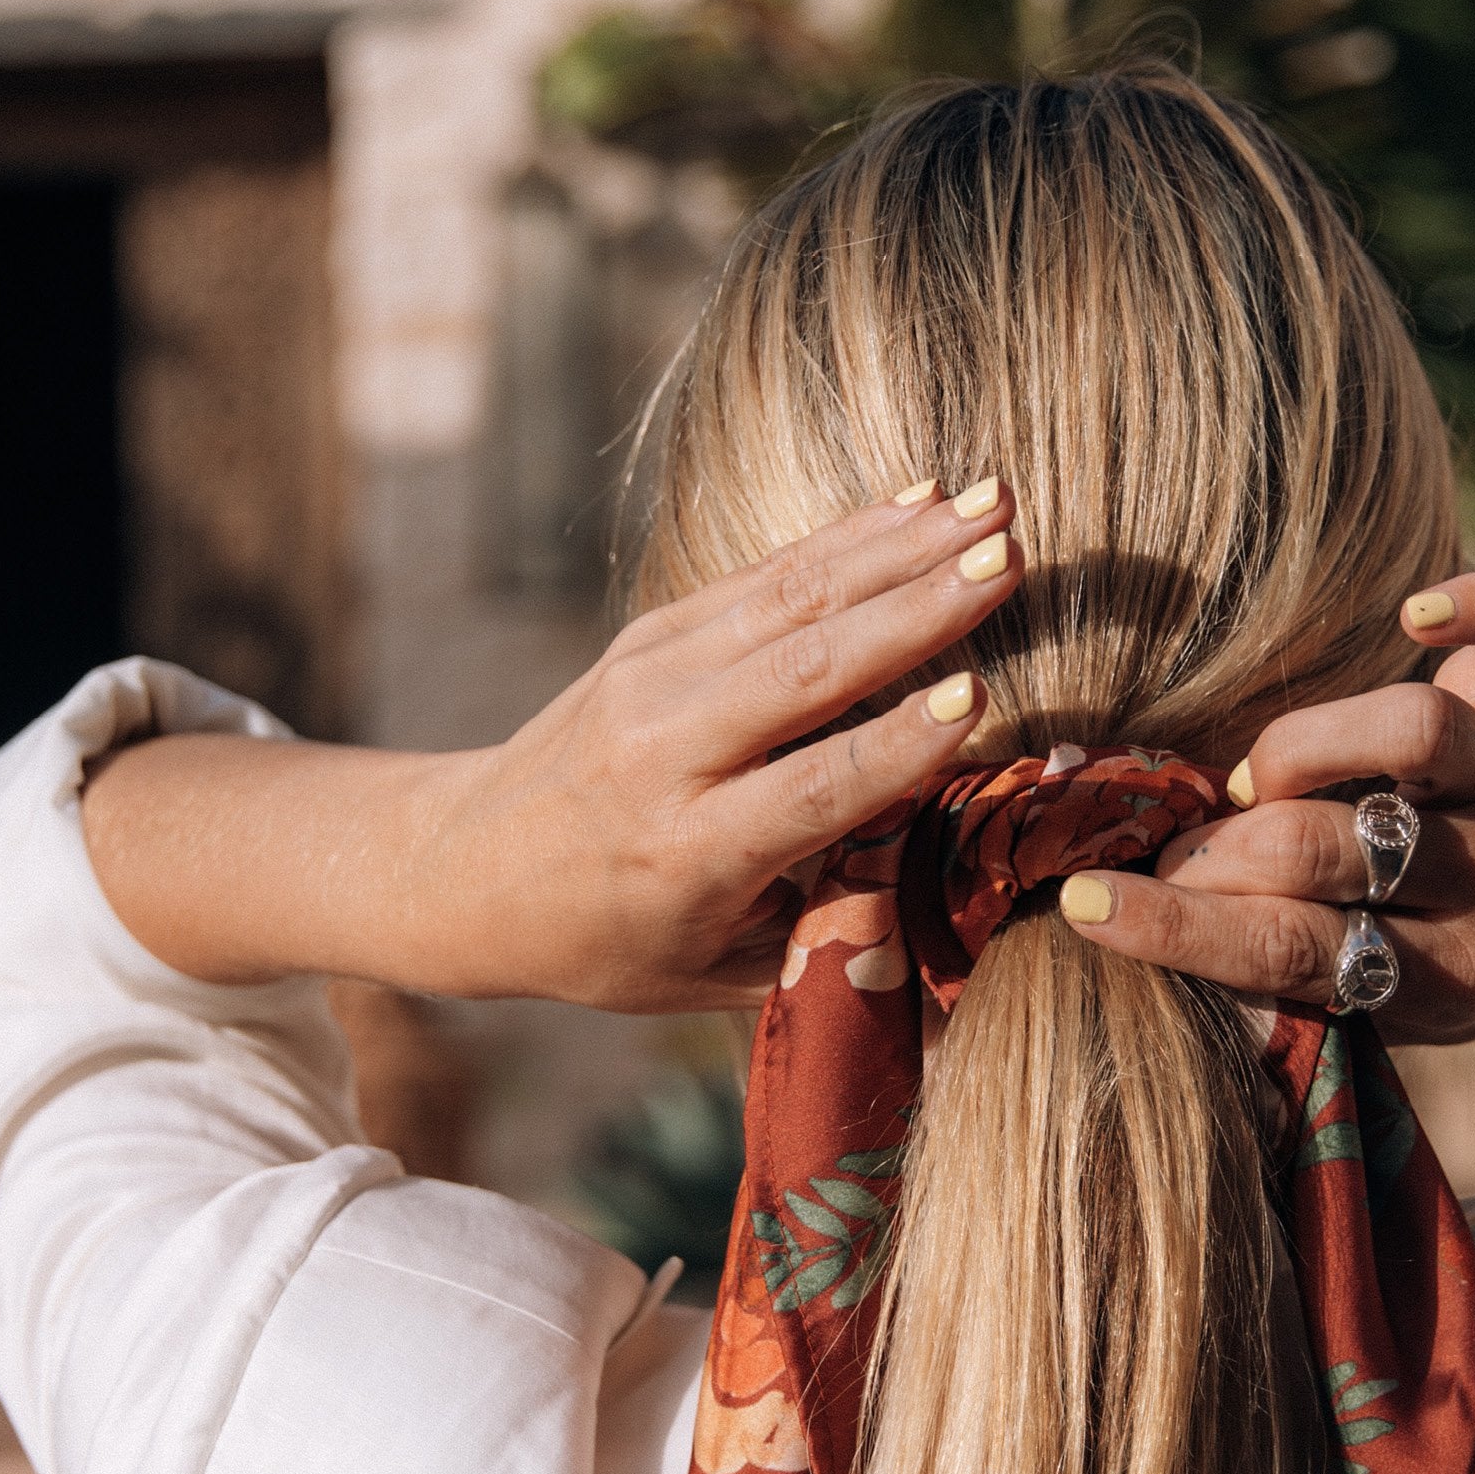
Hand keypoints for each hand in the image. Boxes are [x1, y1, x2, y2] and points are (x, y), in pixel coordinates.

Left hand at [417, 486, 1026, 1008]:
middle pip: (806, 667)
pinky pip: (764, 575)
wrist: (465, 868)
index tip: (978, 697)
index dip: (895, 746)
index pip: (809, 788)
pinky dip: (848, 535)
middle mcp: (665, 751)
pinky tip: (922, 501)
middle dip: (916, 609)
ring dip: (898, 547)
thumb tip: (950, 880)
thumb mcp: (714, 972)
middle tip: (1009, 559)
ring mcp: (652, 677)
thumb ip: (825, 928)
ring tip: (993, 505)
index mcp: (686, 852)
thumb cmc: (612, 943)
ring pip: (790, 598)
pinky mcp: (651, 634)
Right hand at [1058, 571, 1474, 1043]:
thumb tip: (1125, 937)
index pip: (1294, 954)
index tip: (1086, 903)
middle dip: (1224, 848)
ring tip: (1259, 775)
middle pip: (1341, 846)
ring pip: (1417, 735)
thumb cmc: (1444, 950)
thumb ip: (1280, 985)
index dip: (1181, 930)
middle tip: (1170, 848)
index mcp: (1448, 978)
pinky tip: (1414, 609)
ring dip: (1307, 746)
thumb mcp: (1385, 1012)